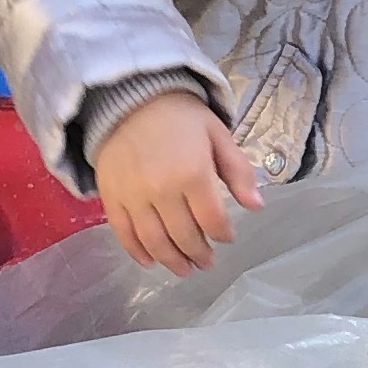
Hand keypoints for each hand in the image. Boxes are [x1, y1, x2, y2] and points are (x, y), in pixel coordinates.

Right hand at [91, 93, 260, 275]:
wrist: (130, 98)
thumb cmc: (180, 117)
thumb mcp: (217, 135)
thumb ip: (237, 171)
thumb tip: (256, 207)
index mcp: (193, 173)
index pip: (212, 220)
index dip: (222, 234)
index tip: (226, 237)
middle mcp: (162, 190)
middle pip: (184, 236)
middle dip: (199, 254)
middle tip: (206, 262)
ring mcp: (133, 196)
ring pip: (155, 242)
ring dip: (171, 261)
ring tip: (184, 269)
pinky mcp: (111, 198)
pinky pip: (124, 234)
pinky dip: (137, 252)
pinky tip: (150, 262)